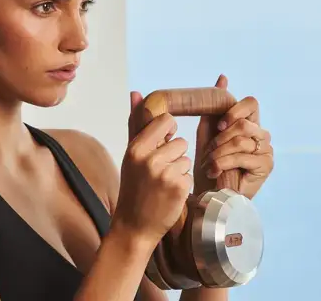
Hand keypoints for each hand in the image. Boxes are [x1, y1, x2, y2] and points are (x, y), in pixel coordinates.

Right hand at [113, 92, 192, 247]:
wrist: (133, 227)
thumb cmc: (132, 187)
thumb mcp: (130, 155)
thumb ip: (136, 123)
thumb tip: (136, 92)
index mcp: (136, 148)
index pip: (166, 121)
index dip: (168, 132)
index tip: (163, 143)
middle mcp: (150, 159)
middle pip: (179, 141)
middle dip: (173, 155)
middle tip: (158, 172)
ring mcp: (165, 174)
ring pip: (186, 158)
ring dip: (179, 170)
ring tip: (162, 184)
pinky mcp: (179, 188)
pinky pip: (189, 175)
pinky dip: (182, 184)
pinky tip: (168, 194)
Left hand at [194, 75, 273, 199]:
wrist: (210, 195)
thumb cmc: (209, 164)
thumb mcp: (208, 132)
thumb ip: (214, 107)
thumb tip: (222, 77)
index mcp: (250, 123)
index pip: (251, 103)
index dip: (234, 109)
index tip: (219, 124)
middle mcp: (262, 134)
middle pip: (244, 123)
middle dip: (220, 138)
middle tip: (208, 152)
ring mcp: (266, 150)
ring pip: (241, 139)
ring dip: (219, 153)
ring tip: (208, 164)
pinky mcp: (266, 165)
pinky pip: (243, 156)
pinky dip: (224, 162)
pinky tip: (215, 171)